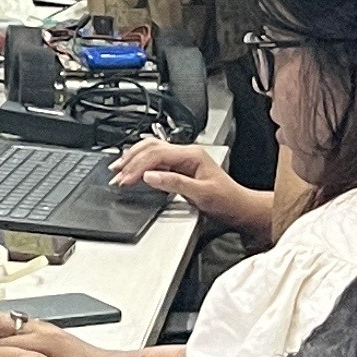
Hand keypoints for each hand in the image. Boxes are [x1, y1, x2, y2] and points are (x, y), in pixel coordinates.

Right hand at [109, 140, 274, 239]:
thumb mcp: (201, 194)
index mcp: (192, 154)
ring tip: (118, 168)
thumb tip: (150, 175)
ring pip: (151, 150)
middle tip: (116, 174)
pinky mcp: (180, 168)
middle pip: (150, 147)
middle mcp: (186, 153)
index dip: (138, 167)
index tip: (125, 179)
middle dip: (130, 160)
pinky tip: (132, 169)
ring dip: (133, 159)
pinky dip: (140, 164)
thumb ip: (174, 183)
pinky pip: (155, 160)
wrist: (241, 209)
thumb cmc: (227, 201)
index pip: (156, 154)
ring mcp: (183, 159)